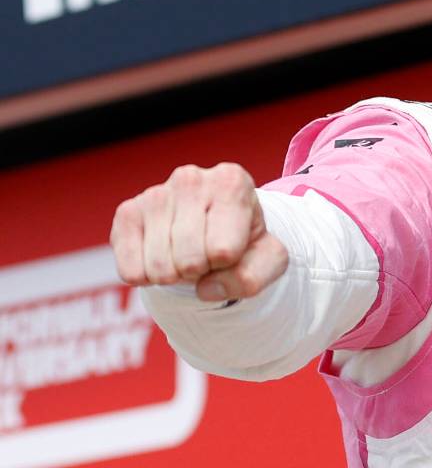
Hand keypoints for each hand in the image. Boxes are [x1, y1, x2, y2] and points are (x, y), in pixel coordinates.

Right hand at [110, 163, 287, 301]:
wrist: (213, 230)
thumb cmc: (244, 241)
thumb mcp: (268, 259)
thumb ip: (253, 277)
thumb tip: (206, 288)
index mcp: (232, 182)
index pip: (224, 251)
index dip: (228, 263)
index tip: (231, 247)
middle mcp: (190, 179)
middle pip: (190, 261)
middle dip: (201, 271)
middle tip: (206, 254)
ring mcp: (155, 194)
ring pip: (159, 268)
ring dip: (175, 275)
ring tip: (186, 253)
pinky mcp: (127, 214)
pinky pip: (131, 271)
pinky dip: (148, 278)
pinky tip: (161, 255)